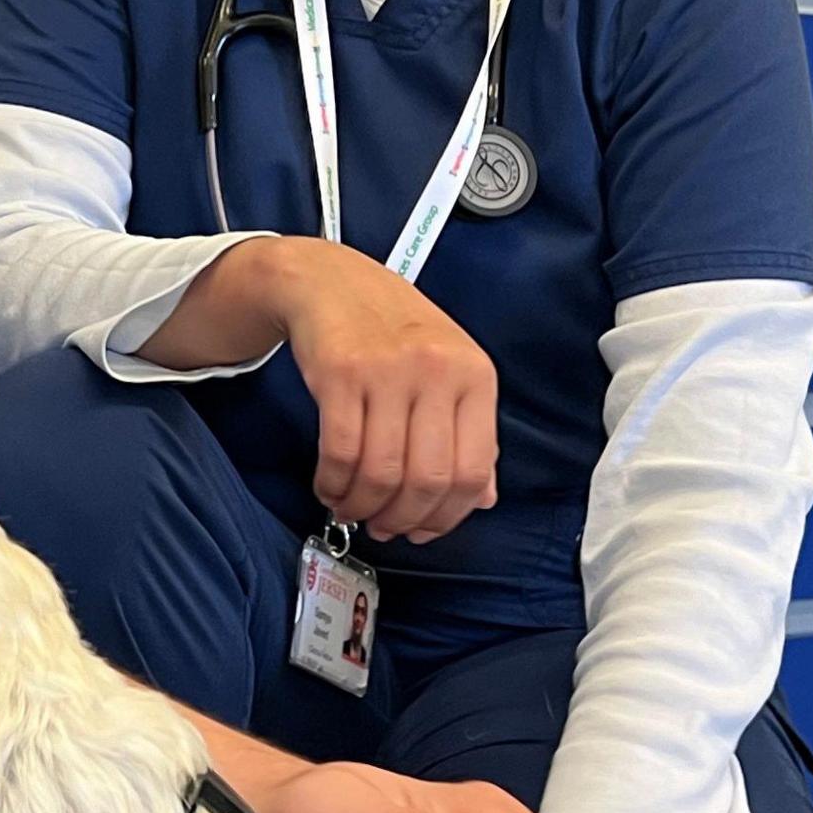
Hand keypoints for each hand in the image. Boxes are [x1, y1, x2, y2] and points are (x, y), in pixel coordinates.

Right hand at [261, 239, 500, 543]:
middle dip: (401, 518)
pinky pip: (341, 452)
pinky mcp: (341, 372)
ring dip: (362, 505)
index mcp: (475, 376)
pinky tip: (330, 485)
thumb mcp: (449, 372)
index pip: (473, 471)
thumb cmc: (394, 331)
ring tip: (351, 507)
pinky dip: (333, 483)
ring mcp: (389, 370)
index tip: (423, 530)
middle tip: (383, 527)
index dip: (447, 517)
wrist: (333, 282)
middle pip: (427, 479)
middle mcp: (438, 370)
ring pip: (382, 472)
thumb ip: (470, 435)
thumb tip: (482, 500)